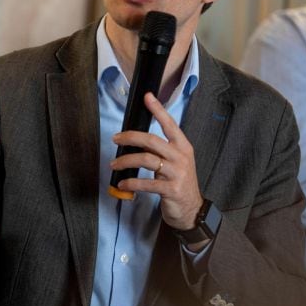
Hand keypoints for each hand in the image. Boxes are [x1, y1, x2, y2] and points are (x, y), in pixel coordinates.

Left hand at [111, 92, 202, 229]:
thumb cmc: (178, 181)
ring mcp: (177, 173)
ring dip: (126, 161)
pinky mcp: (171, 189)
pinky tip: (122, 183)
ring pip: (146, 160)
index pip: (169, 124)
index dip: (158, 110)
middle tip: (115, 139)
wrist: (191, 208)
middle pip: (151, 140)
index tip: (147, 97)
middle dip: (130, 137)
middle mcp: (181, 156)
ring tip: (114, 165)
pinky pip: (146, 183)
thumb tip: (136, 138)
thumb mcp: (176, 161)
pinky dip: (131, 182)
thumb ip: (161, 149)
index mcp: (182, 146)